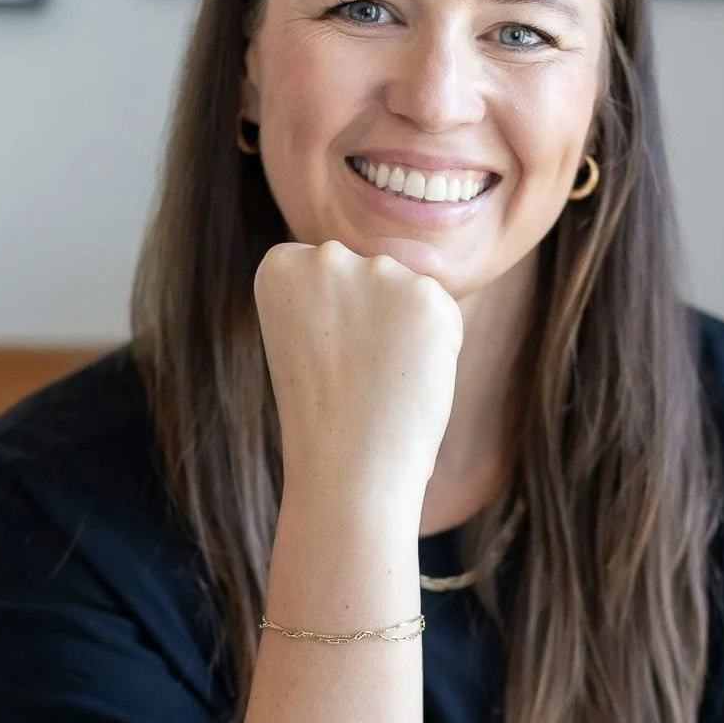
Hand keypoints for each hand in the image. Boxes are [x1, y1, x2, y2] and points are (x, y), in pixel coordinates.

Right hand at [253, 239, 463, 501]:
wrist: (346, 466)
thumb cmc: (325, 413)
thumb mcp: (306, 334)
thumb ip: (339, 290)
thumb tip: (424, 256)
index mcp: (281, 264)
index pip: (333, 275)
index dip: (334, 325)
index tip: (320, 359)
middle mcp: (325, 256)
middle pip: (373, 277)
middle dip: (373, 323)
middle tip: (353, 376)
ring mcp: (377, 271)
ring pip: (409, 292)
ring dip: (406, 333)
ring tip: (380, 379)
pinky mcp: (426, 294)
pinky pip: (443, 314)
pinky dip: (438, 348)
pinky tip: (409, 377)